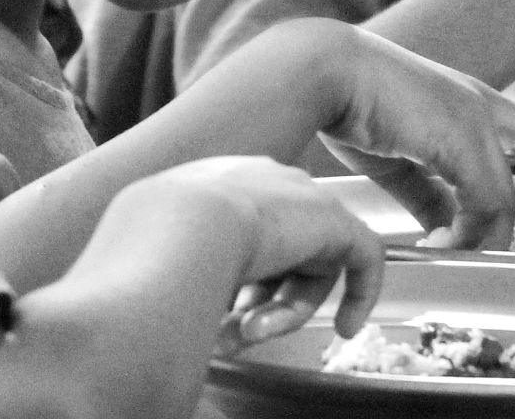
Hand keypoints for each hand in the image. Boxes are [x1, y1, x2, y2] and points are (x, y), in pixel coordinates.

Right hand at [120, 157, 385, 354]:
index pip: (244, 230)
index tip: (222, 316)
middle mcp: (262, 181)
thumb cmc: (150, 241)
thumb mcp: (156, 248)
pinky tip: (347, 327)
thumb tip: (177, 303)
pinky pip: (364, 258)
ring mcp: (300, 198)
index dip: (237, 280)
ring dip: (281, 314)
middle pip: (278, 251)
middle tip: (233, 334)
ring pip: (306, 267)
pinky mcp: (333, 222)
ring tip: (250, 334)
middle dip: (258, 303)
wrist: (179, 223)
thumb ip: (177, 264)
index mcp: (217, 179)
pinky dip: (359, 293)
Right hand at [307, 22, 514, 250]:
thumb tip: (446, 232)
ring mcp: (474, 119)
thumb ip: (430, 196)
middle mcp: (485, 107)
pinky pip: (484, 202)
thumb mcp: (402, 158)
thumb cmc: (351, 103)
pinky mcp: (458, 136)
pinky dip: (467, 236)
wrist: (323, 70)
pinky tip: (436, 247)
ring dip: (499, 238)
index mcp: (476, 105)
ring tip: (471, 258)